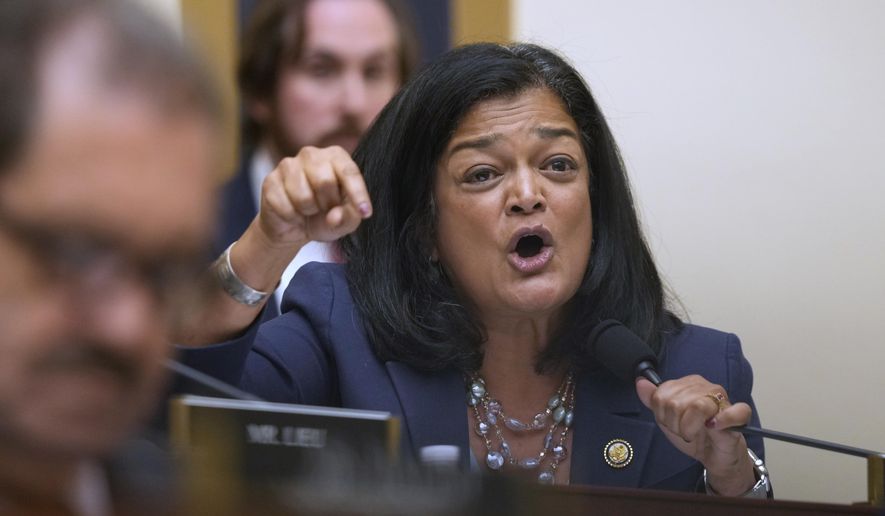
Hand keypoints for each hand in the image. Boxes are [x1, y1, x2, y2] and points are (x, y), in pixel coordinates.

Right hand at [256, 146, 371, 249]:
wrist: (292, 228)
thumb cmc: (323, 217)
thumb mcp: (343, 222)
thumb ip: (349, 217)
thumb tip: (335, 216)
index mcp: (336, 157)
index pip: (350, 172)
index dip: (358, 194)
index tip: (365, 212)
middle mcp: (311, 154)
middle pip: (325, 182)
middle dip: (328, 204)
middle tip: (326, 208)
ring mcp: (288, 165)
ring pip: (303, 196)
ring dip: (308, 211)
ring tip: (308, 209)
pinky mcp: (270, 180)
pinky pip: (285, 205)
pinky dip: (292, 216)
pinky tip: (292, 211)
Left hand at [636, 376, 755, 495]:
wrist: (713, 455)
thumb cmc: (692, 433)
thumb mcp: (666, 418)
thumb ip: (653, 400)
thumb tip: (640, 382)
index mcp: (687, 384)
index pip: (661, 394)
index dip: (662, 414)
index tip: (671, 423)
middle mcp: (704, 387)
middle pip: (675, 403)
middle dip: (675, 425)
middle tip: (684, 431)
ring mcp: (722, 399)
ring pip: (697, 407)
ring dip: (690, 428)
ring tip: (694, 433)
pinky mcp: (738, 414)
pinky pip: (733, 411)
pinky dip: (722, 421)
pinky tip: (714, 427)